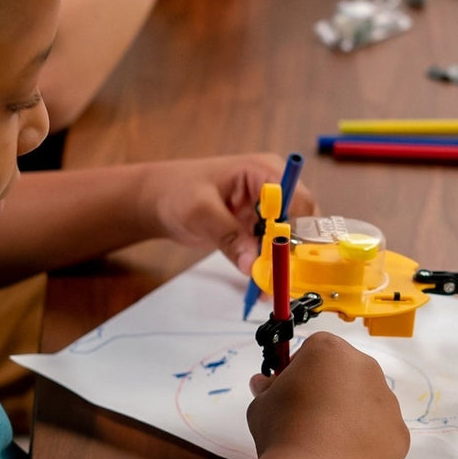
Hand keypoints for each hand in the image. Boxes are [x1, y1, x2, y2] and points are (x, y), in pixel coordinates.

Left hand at [143, 154, 314, 273]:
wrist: (158, 200)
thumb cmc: (176, 192)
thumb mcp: (201, 212)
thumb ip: (229, 236)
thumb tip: (252, 264)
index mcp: (263, 171)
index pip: (298, 200)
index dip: (296, 229)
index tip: (284, 256)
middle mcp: (272, 188)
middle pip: (299, 221)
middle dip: (292, 251)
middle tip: (280, 277)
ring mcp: (265, 209)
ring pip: (288, 238)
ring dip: (281, 263)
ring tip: (270, 287)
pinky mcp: (256, 227)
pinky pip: (271, 248)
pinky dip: (268, 266)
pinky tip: (263, 287)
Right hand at [246, 332, 409, 458]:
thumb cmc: (282, 432)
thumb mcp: (261, 405)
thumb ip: (267, 388)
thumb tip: (263, 385)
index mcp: (330, 350)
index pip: (314, 350)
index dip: (299, 370)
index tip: (288, 392)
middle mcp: (365, 368)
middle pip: (345, 372)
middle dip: (328, 389)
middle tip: (306, 419)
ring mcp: (388, 402)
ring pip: (366, 402)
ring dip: (349, 415)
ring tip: (325, 444)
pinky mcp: (399, 434)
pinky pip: (380, 432)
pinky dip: (366, 442)